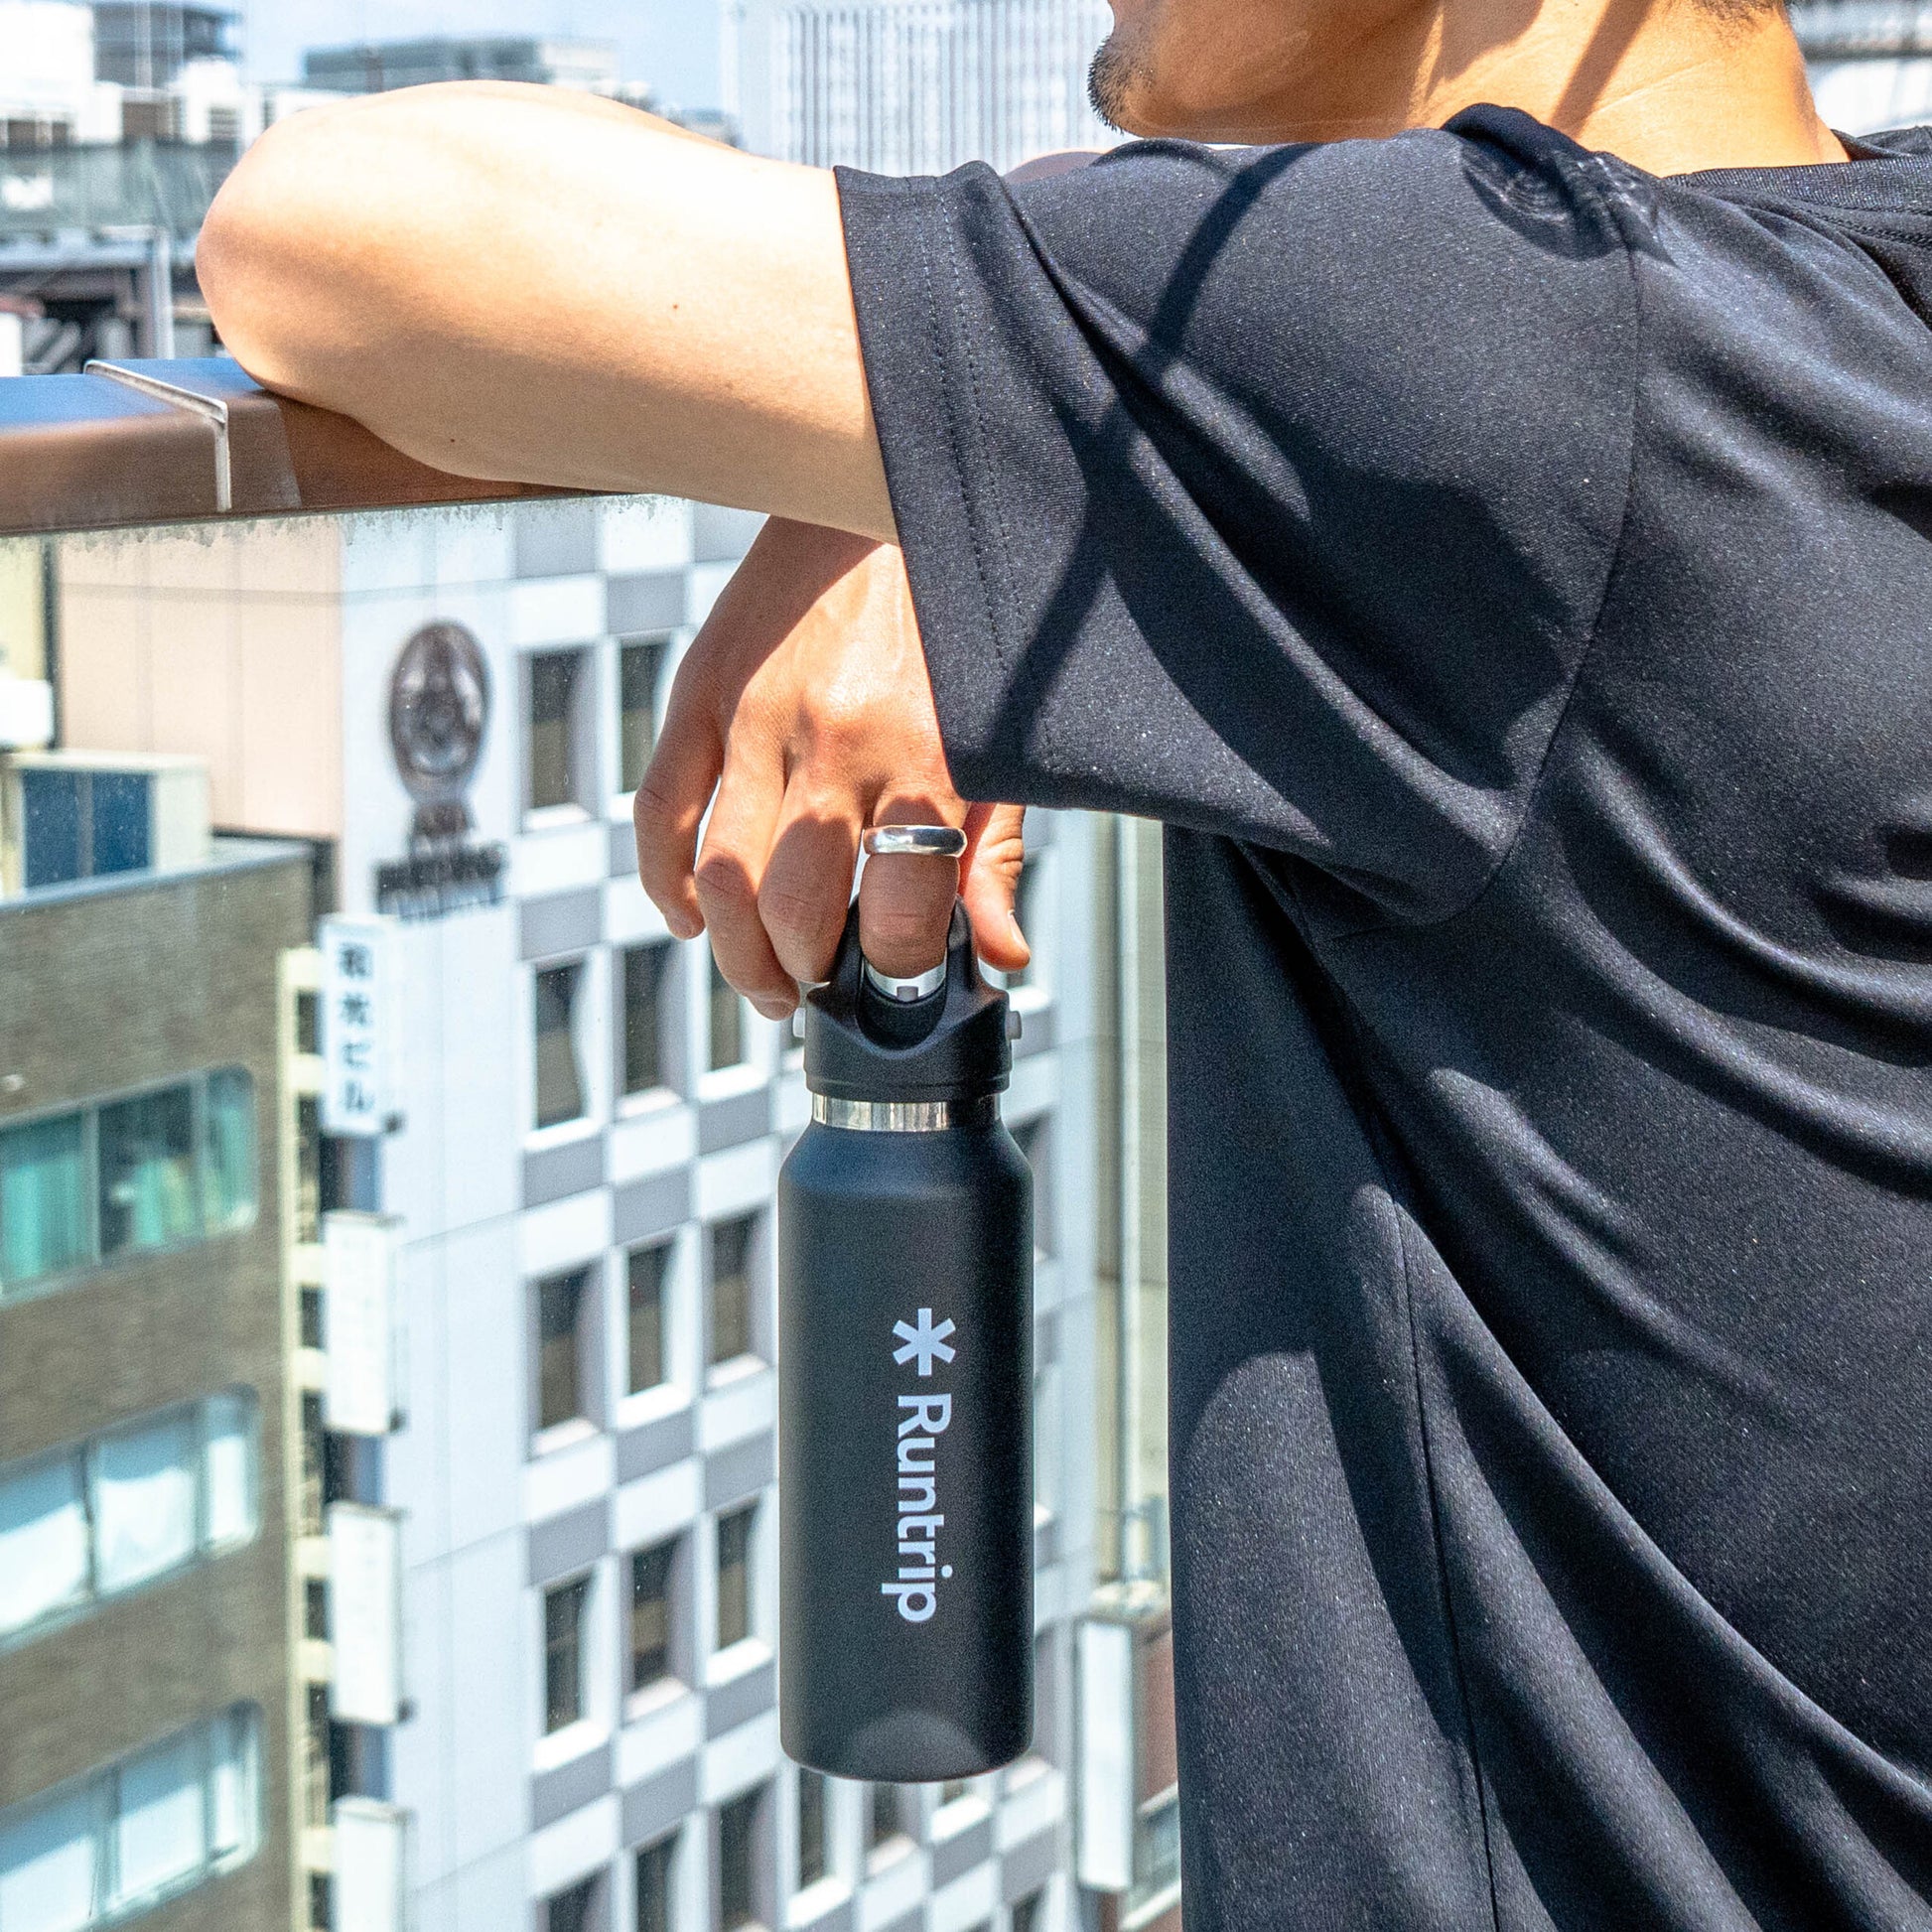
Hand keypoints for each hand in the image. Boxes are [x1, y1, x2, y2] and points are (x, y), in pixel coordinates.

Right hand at [634, 517, 1028, 1017]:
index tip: (897, 982)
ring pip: (718, 878)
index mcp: (928, 761)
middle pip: (792, 912)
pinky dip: (664, 884)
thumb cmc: (960, 625)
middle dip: (803, 977)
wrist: (886, 489)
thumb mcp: (1004, 741)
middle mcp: (837, 745)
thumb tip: (998, 958)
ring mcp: (757, 718)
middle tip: (814, 991)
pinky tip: (688, 920)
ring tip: (763, 980)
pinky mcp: (702, 690)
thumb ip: (996, 856)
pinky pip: (659, 812)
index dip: (897, 974)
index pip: (898, 918)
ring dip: (734, 952)